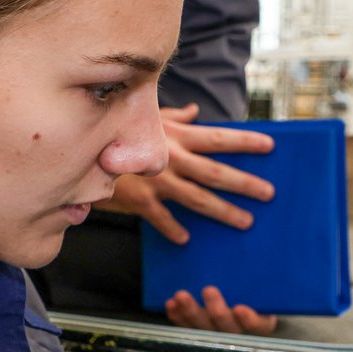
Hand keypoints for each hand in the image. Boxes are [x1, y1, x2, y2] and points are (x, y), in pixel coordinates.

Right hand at [98, 104, 275, 244]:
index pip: (218, 138)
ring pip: (199, 199)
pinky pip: (162, 219)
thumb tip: (194, 111)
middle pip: (216, 173)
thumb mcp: (145, 120)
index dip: (245, 141)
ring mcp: (157, 181)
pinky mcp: (141, 200)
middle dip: (245, 183)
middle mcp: (172, 158)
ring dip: (224, 212)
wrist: (82, 152)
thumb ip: (173, 118)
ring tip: (245, 221)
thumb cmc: (117, 133)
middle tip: (268, 193)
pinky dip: (174, 230)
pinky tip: (186, 239)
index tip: (270, 146)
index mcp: (176, 137)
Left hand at [164, 285, 277, 335]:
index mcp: (261, 322)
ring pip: (203, 328)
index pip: (258, 325)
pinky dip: (178, 316)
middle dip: (216, 310)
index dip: (250, 320)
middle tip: (208, 290)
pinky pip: (187, 326)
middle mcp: (238, 330)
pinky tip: (171, 303)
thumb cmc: (256, 289)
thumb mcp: (263, 282)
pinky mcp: (198, 328)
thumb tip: (255, 242)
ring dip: (191, 312)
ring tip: (181, 295)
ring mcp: (216, 331)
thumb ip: (261, 274)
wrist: (242, 295)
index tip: (240, 308)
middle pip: (227, 327)